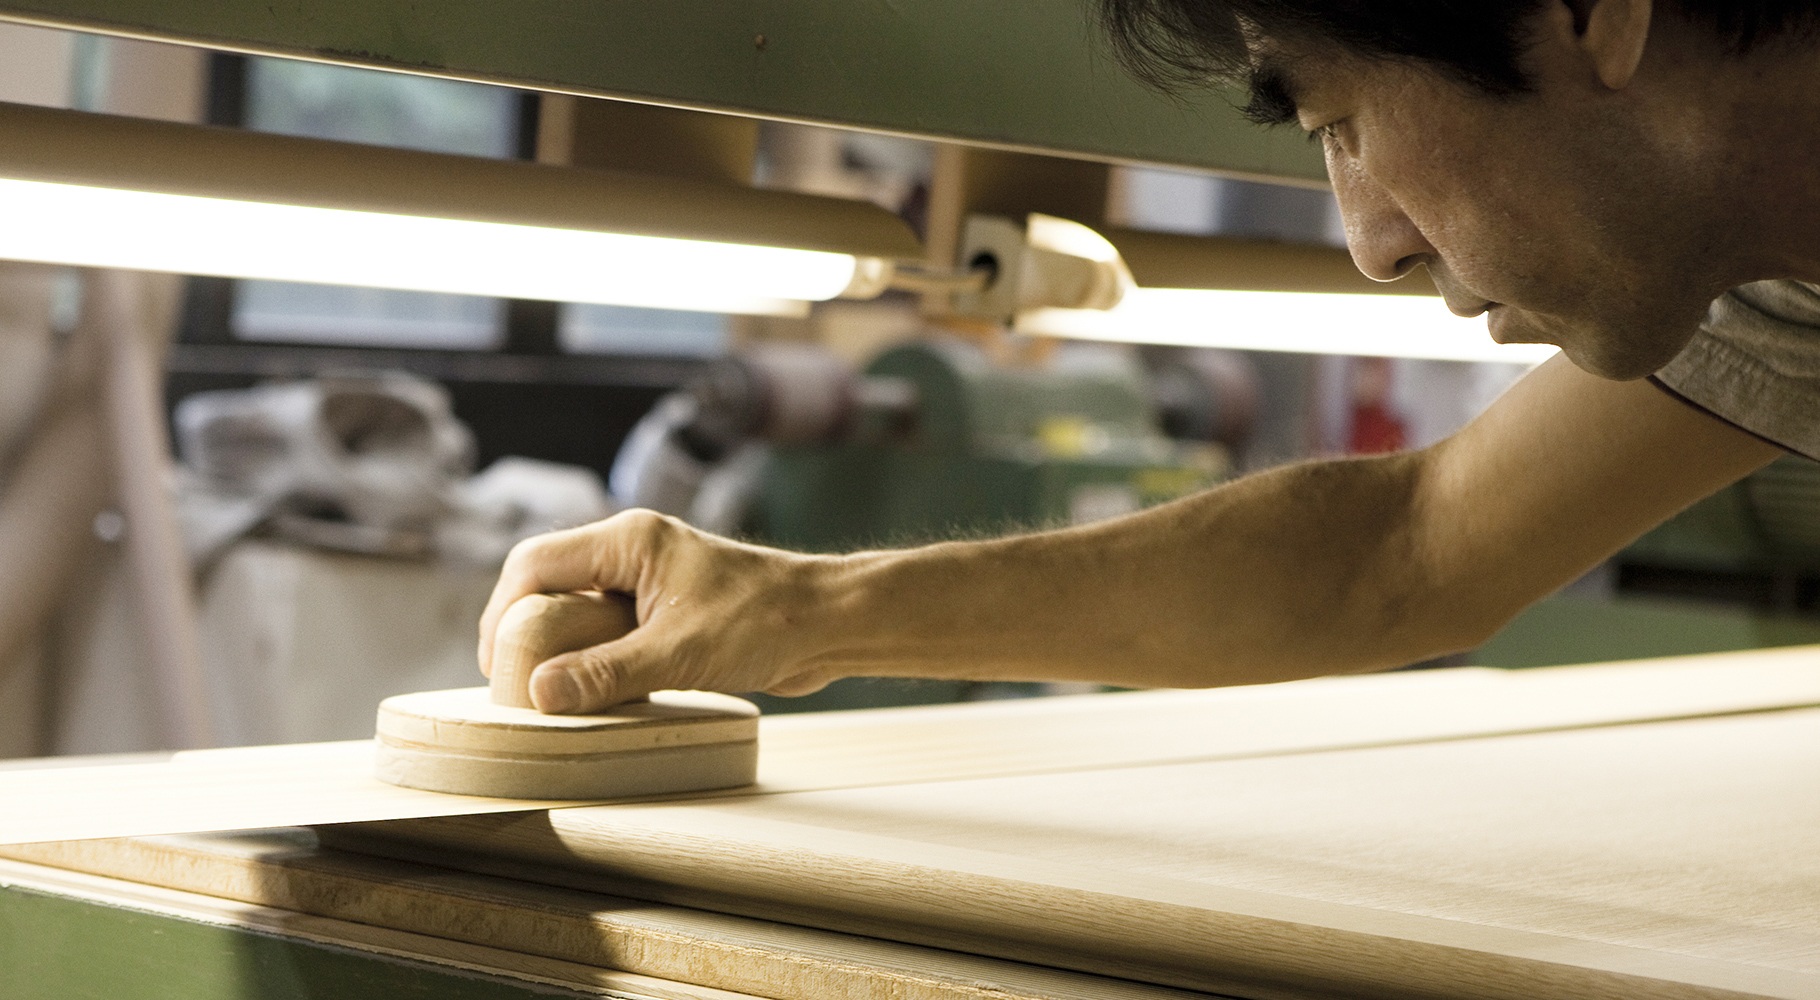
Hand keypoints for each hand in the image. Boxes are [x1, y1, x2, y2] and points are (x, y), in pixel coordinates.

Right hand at [477, 509, 840, 712]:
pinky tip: (593, 693)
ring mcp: (649, 580)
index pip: (533, 563)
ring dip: (559, 648)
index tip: (498, 668)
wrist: (829, 623)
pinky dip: (593, 659)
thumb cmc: (765, 622)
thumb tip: (539, 695)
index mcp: (628, 540)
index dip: (503, 613)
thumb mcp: (679, 653)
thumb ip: (606, 673)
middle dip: (524, 632)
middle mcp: (632, 552)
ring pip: (577, 609)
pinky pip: (609, 630)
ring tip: (546, 696)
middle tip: (515, 687)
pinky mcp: (667, 610)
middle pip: (547, 583)